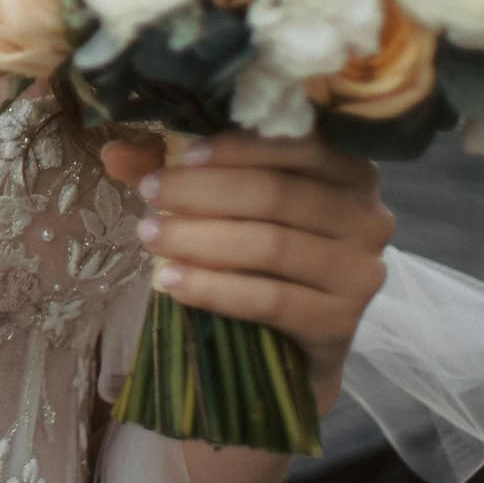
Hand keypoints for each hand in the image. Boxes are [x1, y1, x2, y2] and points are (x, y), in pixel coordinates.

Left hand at [99, 131, 392, 414]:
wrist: (294, 337)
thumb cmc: (261, 245)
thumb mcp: (228, 198)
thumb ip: (178, 167)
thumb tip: (114, 152)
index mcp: (348, 168)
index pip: (295, 144)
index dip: (234, 148)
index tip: (181, 155)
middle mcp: (368, 215)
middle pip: (275, 195)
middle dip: (202, 193)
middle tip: (148, 195)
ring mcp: (361, 271)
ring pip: (270, 245)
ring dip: (199, 239)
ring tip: (148, 236)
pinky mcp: (342, 321)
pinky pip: (270, 299)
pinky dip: (214, 288)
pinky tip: (169, 281)